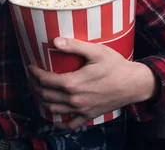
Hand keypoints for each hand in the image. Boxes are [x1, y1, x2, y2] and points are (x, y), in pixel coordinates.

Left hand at [28, 37, 157, 129]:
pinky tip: (54, 117)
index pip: (45, 80)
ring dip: (41, 101)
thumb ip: (75, 46)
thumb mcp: (96, 51)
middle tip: (31, 77)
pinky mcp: (88, 115)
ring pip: (53, 110)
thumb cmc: (116, 65)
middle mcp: (74, 99)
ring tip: (38, 90)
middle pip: (45, 96)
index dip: (34, 73)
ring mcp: (81, 109)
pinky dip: (59, 122)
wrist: (134, 84)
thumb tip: (55, 41)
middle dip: (34, 86)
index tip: (31, 66)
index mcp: (73, 83)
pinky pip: (70, 124)